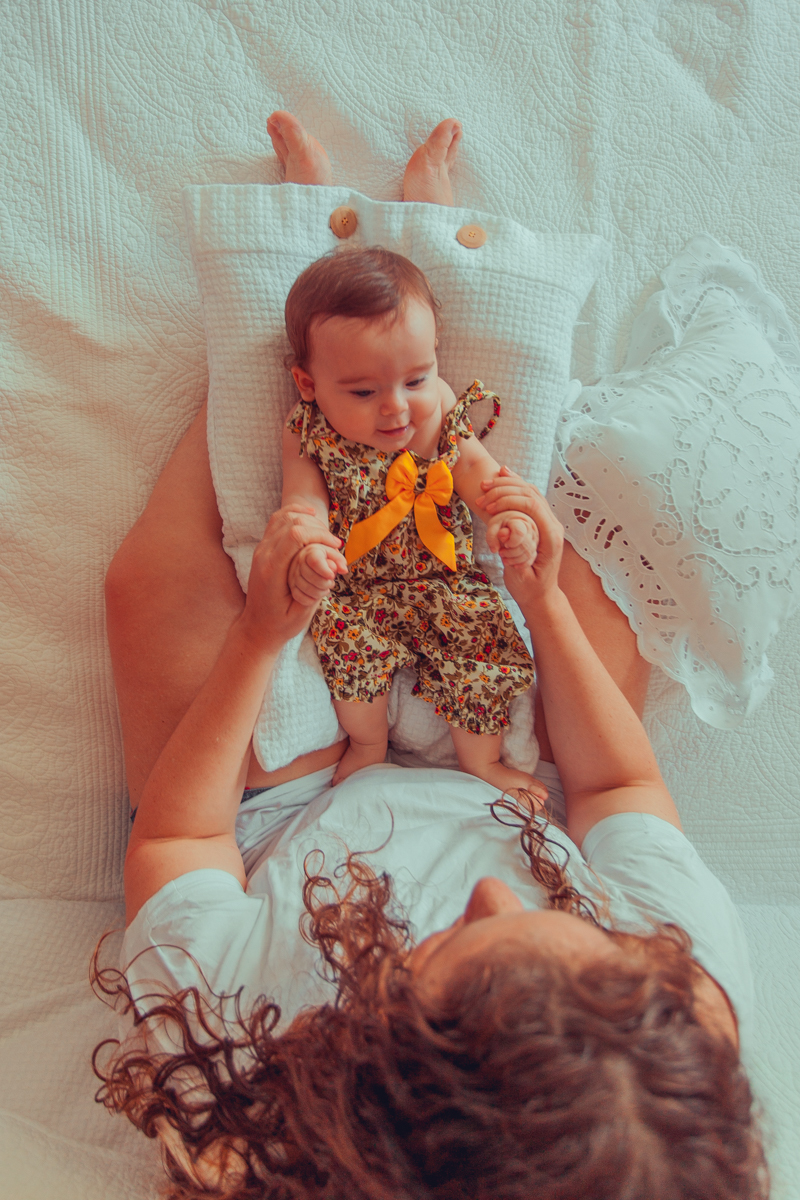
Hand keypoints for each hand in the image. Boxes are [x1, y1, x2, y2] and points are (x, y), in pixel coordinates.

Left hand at [240, 505, 344, 652]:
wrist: (257, 626)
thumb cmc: (281, 623)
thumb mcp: (301, 613)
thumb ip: (316, 589)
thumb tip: (333, 567)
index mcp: (272, 570)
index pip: (295, 535)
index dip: (320, 535)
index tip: (336, 547)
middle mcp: (263, 554)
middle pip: (292, 521)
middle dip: (319, 528)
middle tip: (335, 545)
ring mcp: (261, 549)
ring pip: (284, 516)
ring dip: (309, 520)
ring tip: (325, 535)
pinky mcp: (264, 547)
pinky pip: (278, 520)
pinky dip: (295, 513)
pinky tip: (310, 517)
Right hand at [289, 541, 347, 604]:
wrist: (311, 563)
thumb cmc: (324, 558)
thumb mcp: (333, 555)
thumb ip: (339, 560)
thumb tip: (344, 570)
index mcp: (310, 551)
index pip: (315, 561)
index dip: (325, 571)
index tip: (331, 576)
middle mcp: (298, 561)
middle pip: (311, 577)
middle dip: (325, 583)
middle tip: (331, 583)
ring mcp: (293, 574)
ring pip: (305, 588)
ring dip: (319, 592)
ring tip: (326, 589)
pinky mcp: (291, 585)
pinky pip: (298, 596)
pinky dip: (309, 599)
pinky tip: (316, 595)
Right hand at [478, 467, 563, 608]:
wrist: (542, 596)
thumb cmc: (529, 589)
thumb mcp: (521, 578)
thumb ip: (514, 556)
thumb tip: (504, 533)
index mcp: (551, 537)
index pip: (532, 505)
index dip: (508, 500)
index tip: (488, 507)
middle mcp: (553, 525)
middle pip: (531, 493)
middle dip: (504, 489)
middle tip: (482, 496)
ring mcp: (548, 521)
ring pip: (531, 491)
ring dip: (507, 485)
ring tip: (485, 485)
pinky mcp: (541, 521)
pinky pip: (529, 497)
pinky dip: (514, 486)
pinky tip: (503, 475)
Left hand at [485, 509, 538, 567]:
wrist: (509, 522)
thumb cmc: (500, 523)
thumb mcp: (492, 526)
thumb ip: (491, 536)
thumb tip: (494, 550)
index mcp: (521, 521)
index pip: (519, 533)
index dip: (511, 541)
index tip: (504, 544)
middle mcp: (531, 530)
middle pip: (524, 546)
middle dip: (510, 553)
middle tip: (500, 553)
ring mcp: (534, 539)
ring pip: (528, 554)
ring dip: (515, 560)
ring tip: (504, 559)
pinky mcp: (534, 547)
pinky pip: (531, 558)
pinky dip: (522, 564)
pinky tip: (513, 565)